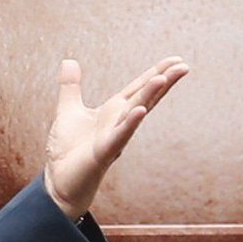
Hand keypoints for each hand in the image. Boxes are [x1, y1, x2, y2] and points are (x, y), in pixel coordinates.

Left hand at [41, 54, 187, 218]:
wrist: (58, 181)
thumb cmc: (67, 150)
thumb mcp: (68, 110)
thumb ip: (71, 86)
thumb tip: (69, 60)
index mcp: (112, 111)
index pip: (138, 88)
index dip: (156, 73)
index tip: (176, 59)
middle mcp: (118, 122)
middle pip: (144, 97)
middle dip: (163, 81)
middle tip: (184, 65)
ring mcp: (114, 138)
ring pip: (135, 113)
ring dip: (149, 96)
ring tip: (164, 78)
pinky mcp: (103, 153)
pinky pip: (119, 137)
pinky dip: (130, 123)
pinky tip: (141, 111)